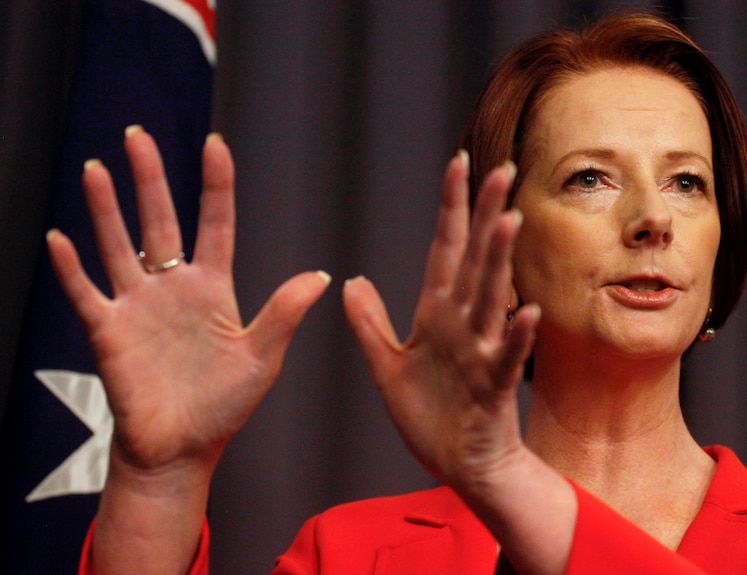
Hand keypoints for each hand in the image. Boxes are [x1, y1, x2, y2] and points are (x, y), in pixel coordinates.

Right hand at [47, 126, 329, 474]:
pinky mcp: (108, 332)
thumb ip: (284, 314)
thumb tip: (321, 276)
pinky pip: (85, 293)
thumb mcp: (262, 357)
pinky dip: (71, 268)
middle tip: (137, 136)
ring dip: (106, 209)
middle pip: (159, 221)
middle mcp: (173, 288)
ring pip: (118, 245)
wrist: (182, 448)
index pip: (215, 224)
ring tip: (95, 169)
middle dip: (149, 179)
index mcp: (214, 288)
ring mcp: (138, 306)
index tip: (215, 144)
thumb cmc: (224, 405)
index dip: (215, 185)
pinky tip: (59, 239)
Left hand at [343, 151, 539, 490]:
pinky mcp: (492, 387)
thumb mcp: (388, 367)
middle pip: (475, 260)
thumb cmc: (430, 417)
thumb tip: (349, 280)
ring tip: (508, 221)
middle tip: (502, 169)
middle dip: (485, 214)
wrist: (461, 465)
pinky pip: (505, 358)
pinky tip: (529, 311)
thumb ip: (370, 324)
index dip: (450, 208)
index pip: (445, 249)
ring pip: (491, 298)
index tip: (456, 164)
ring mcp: (480, 352)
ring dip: (499, 261)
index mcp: (436, 314)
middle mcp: (462, 324)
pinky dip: (516, 336)